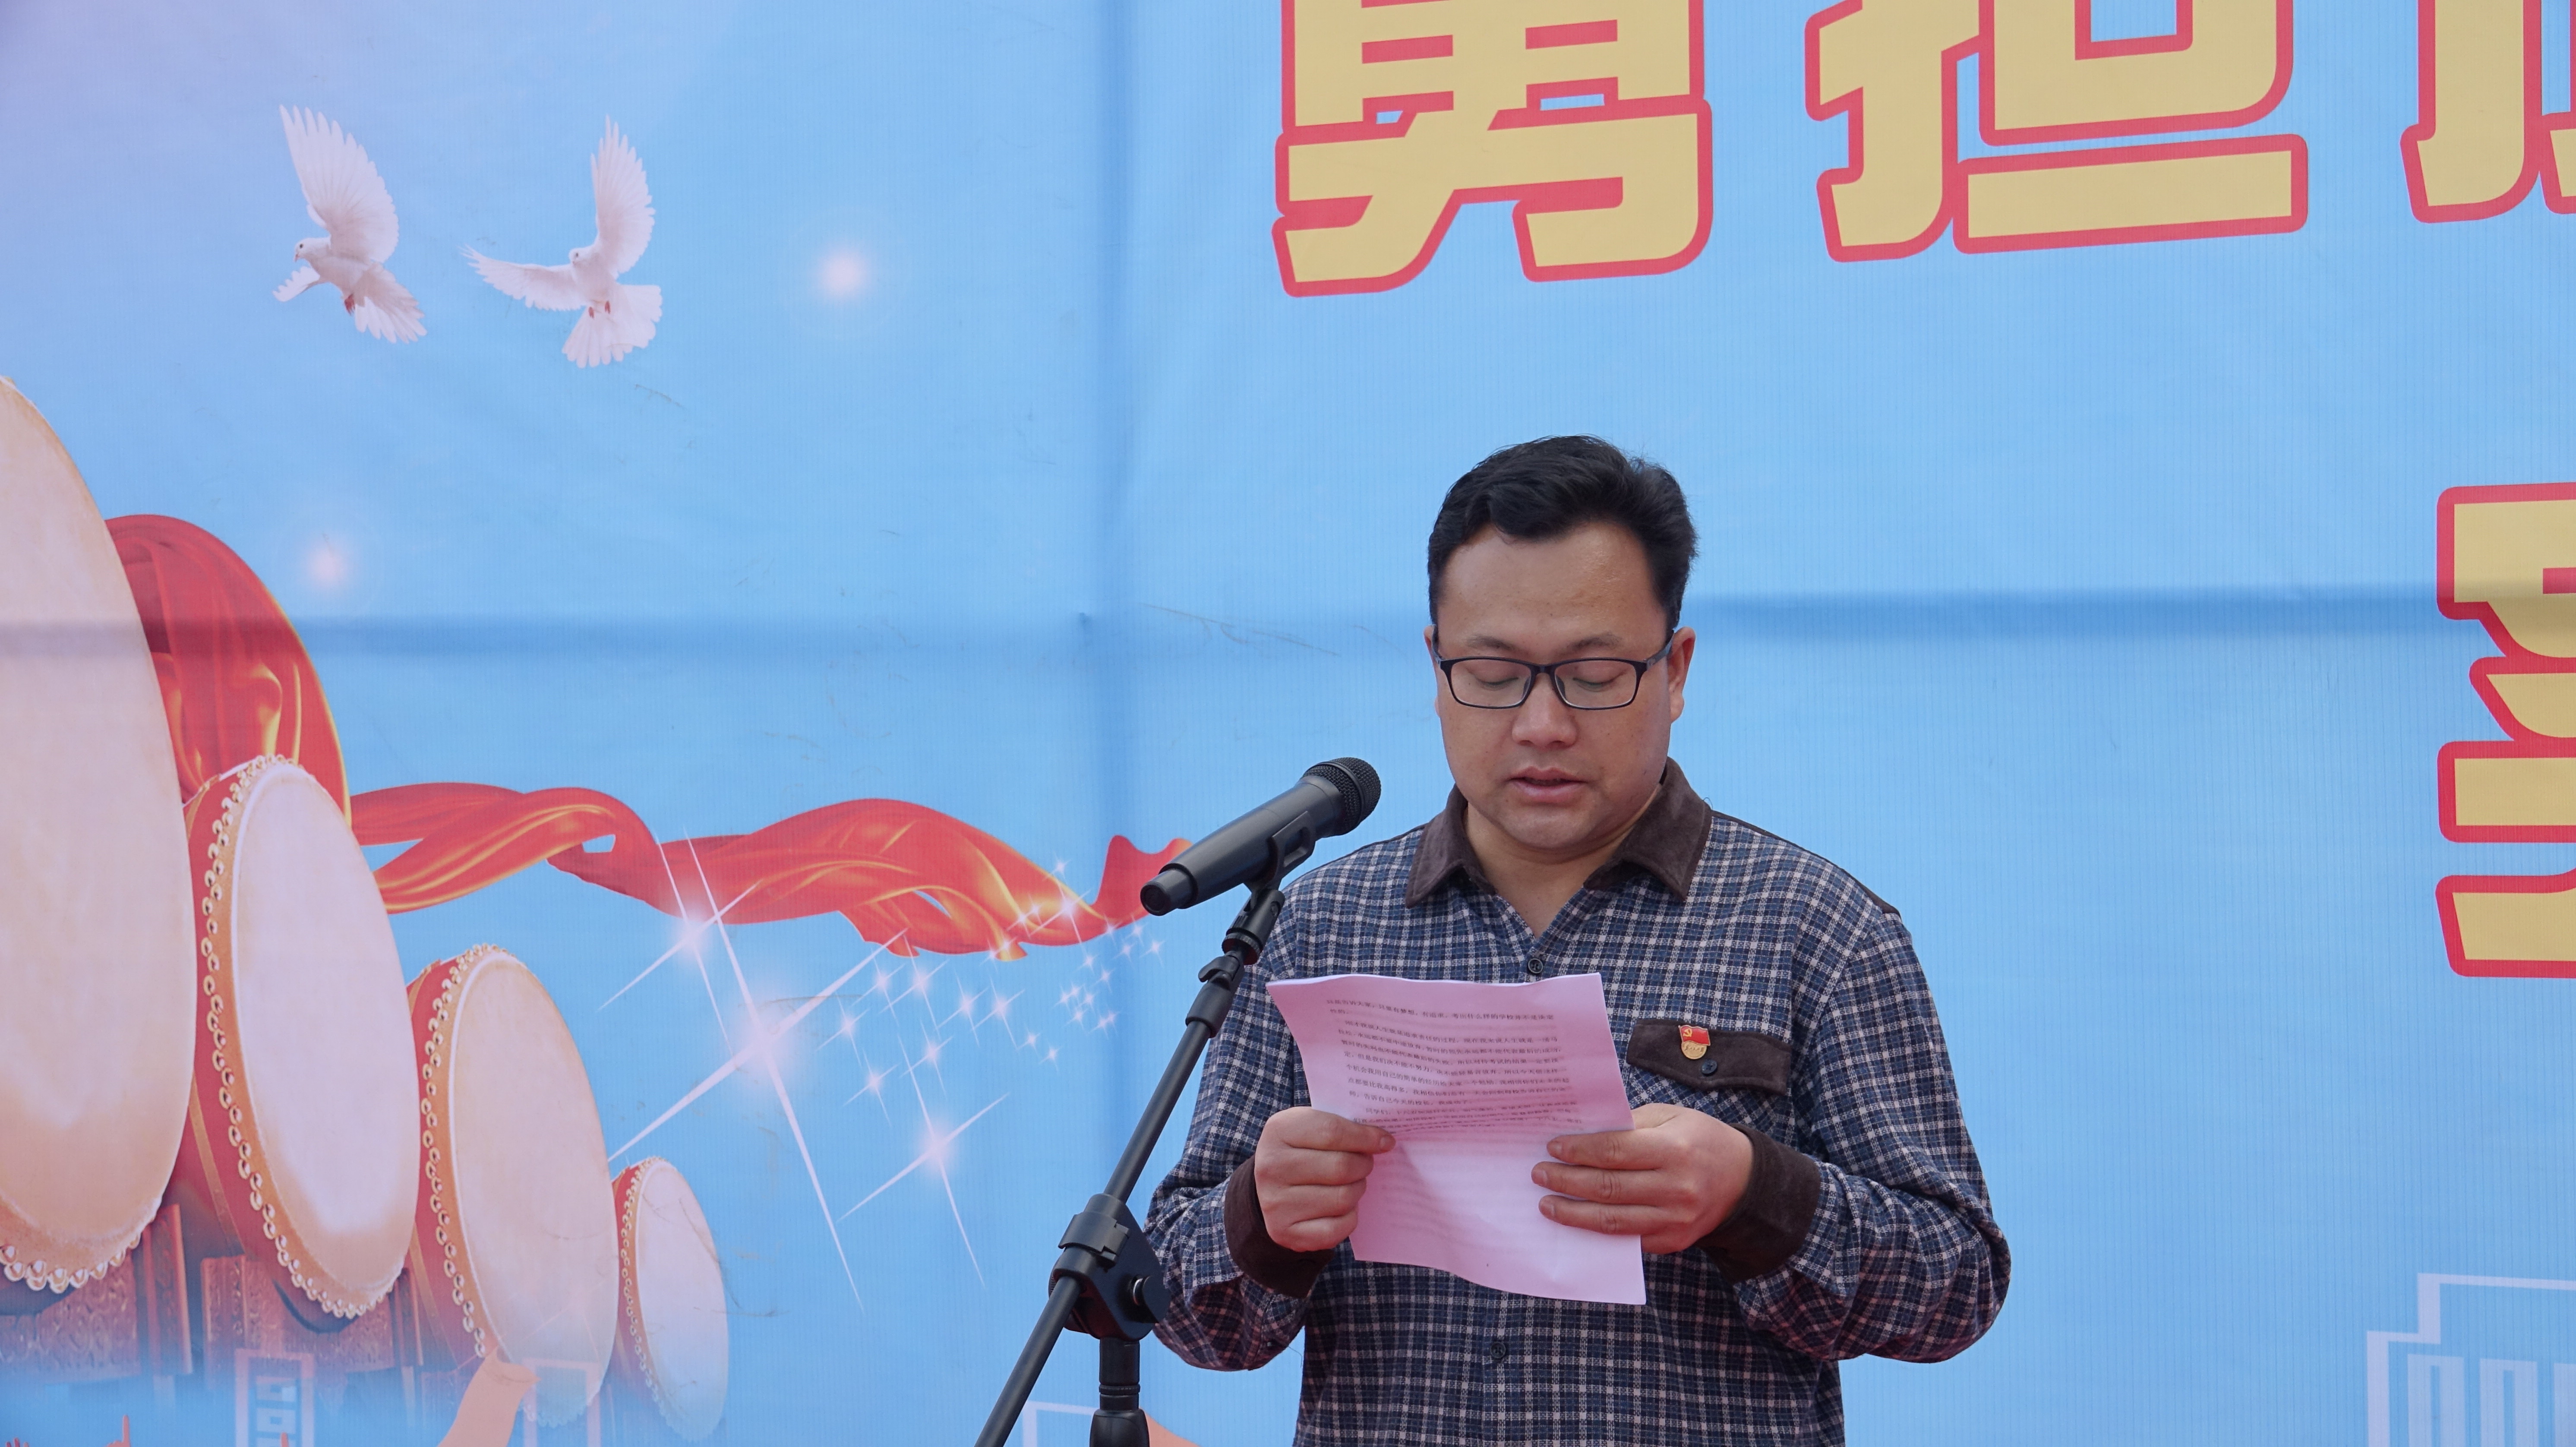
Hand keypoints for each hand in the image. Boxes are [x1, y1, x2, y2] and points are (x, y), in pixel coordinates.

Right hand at [1254, 1107, 1393, 1252]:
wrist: (1268, 1187)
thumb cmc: (1300, 1150)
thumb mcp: (1310, 1126)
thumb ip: (1342, 1127)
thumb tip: (1383, 1142)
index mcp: (1279, 1132)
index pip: (1332, 1132)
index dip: (1366, 1137)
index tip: (1385, 1142)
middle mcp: (1271, 1168)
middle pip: (1341, 1167)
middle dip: (1363, 1165)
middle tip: (1365, 1164)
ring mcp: (1275, 1203)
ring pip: (1342, 1199)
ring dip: (1356, 1190)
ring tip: (1351, 1183)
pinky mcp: (1285, 1232)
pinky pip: (1336, 1228)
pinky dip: (1348, 1217)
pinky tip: (1342, 1207)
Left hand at [1532, 1103, 1751, 1253]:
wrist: (1744, 1180)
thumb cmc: (1700, 1140)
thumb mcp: (1671, 1117)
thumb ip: (1629, 1126)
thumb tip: (1582, 1134)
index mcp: (1674, 1150)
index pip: (1614, 1152)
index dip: (1578, 1151)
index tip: (1553, 1148)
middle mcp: (1676, 1188)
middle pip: (1608, 1188)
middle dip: (1567, 1181)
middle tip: (1540, 1175)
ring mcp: (1675, 1220)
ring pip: (1613, 1221)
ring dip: (1573, 1214)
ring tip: (1547, 1205)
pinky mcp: (1673, 1241)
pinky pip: (1627, 1239)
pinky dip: (1597, 1231)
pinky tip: (1576, 1221)